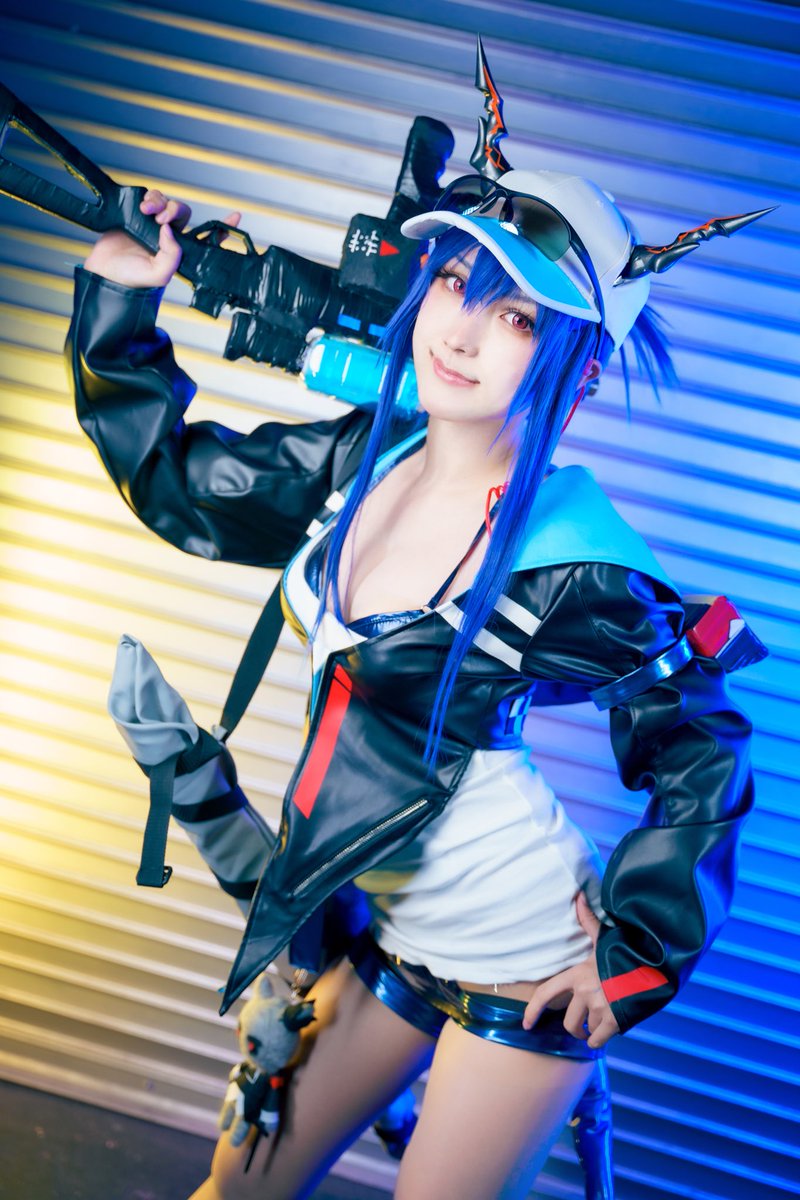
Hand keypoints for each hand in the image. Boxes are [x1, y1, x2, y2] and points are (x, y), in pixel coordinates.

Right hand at [82, 189, 240, 288]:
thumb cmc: (132, 280)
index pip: (206, 238)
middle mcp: (168, 237)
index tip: (235, 216)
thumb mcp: (159, 275)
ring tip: (148, 212)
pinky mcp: (136, 216)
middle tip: (162, 218)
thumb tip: (171, 230)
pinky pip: (149, 199)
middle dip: (175, 209)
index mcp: (179, 252)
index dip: (222, 227)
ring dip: (160, 202)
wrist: (104, 274)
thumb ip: (172, 256)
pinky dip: (149, 199)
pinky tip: (142, 208)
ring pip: (165, 203)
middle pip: (182, 213)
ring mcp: (152, 225)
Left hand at [522, 891, 619, 1048]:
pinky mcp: (615, 1020)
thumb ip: (588, 921)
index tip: (526, 1025)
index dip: (533, 1011)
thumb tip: (578, 895)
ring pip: (588, 1029)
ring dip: (594, 1029)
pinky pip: (600, 1039)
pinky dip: (600, 1040)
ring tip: (601, 1022)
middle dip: (575, 1028)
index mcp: (577, 974)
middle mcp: (584, 992)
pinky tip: (604, 1035)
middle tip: (581, 1028)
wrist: (654, 965)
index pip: (545, 993)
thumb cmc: (626, 950)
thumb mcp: (605, 937)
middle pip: (569, 1021)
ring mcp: (599, 1007)